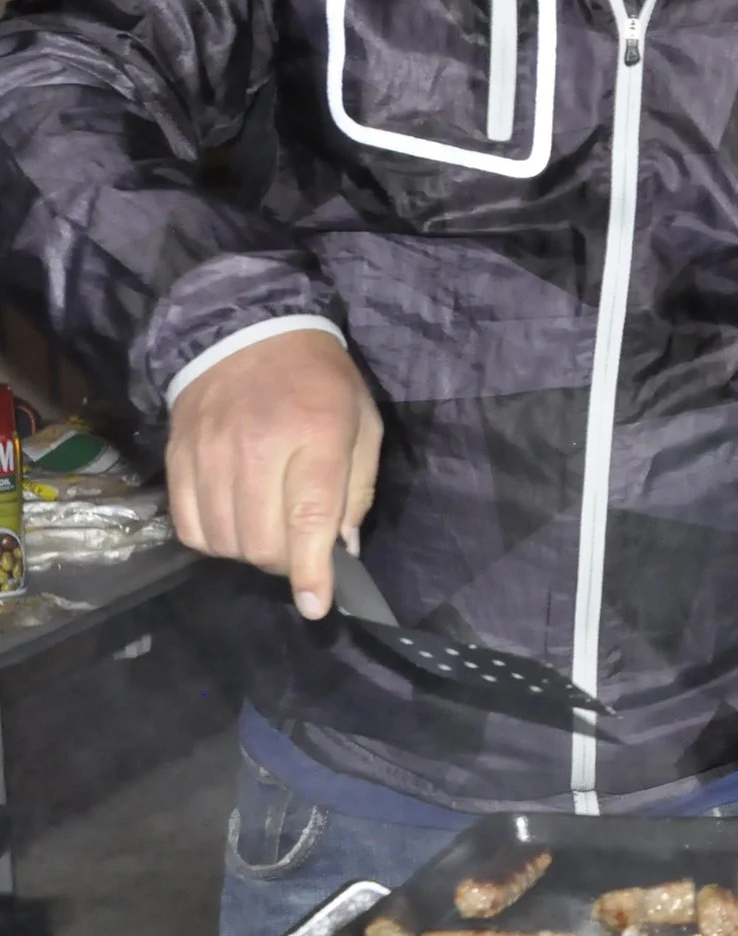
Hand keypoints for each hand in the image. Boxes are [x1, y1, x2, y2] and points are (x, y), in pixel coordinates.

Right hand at [165, 329, 382, 619]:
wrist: (246, 330)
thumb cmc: (320, 380)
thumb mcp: (362, 422)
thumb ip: (357, 487)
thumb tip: (344, 550)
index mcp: (316, 435)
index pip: (310, 518)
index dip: (312, 571)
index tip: (315, 605)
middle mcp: (258, 448)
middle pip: (262, 541)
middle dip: (285, 562)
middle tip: (300, 550)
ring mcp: (210, 454)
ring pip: (224, 541)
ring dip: (250, 553)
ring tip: (269, 532)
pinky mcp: (177, 458)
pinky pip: (189, 526)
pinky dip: (213, 541)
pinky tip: (234, 524)